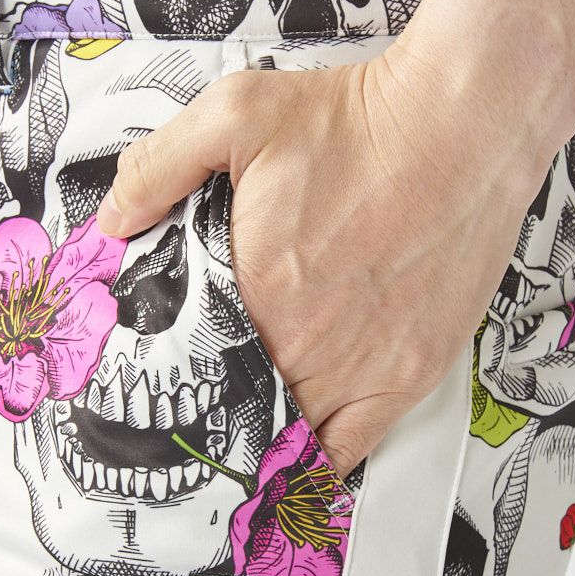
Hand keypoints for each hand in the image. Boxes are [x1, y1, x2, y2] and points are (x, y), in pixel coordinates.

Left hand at [95, 40, 551, 477]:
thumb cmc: (357, 121)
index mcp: (255, 291)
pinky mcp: (410, 374)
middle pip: (241, 408)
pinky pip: (353, 449)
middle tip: (196, 418)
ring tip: (240, 439)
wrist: (463, 124)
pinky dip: (322, 461)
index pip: (193, 369)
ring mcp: (362, 367)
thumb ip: (159, 168)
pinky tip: (299, 457)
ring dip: (263, 440)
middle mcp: (306, 343)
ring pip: (292, 438)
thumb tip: (111, 223)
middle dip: (216, 413)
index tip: (161, 390)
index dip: (175, 384)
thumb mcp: (236, 114)